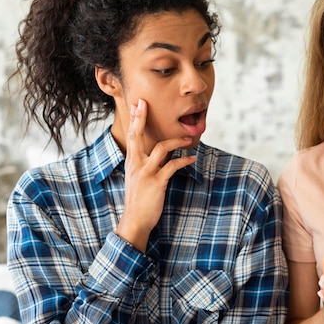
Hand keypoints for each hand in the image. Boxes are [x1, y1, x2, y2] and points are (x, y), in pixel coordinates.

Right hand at [115, 99, 196, 251]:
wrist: (135, 221)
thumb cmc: (138, 201)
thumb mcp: (137, 179)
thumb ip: (143, 165)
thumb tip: (156, 155)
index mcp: (131, 163)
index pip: (131, 136)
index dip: (135, 120)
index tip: (137, 105)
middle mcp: (135, 165)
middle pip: (137, 135)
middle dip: (141, 118)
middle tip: (145, 103)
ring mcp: (145, 173)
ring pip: (160, 148)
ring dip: (176, 141)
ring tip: (188, 139)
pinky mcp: (156, 182)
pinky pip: (172, 166)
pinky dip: (184, 161)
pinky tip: (192, 158)